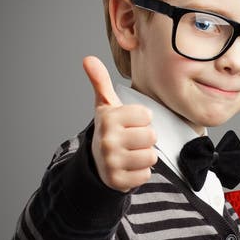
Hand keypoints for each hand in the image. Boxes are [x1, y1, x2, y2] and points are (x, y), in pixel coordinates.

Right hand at [83, 56, 157, 192]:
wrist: (97, 164)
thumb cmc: (109, 131)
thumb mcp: (105, 106)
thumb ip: (100, 82)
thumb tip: (88, 59)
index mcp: (108, 118)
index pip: (147, 116)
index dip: (143, 121)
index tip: (131, 124)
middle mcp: (108, 139)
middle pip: (151, 136)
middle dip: (146, 139)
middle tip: (132, 141)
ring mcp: (112, 161)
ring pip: (151, 156)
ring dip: (144, 156)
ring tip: (131, 154)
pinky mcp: (118, 181)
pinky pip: (146, 174)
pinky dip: (141, 172)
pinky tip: (129, 168)